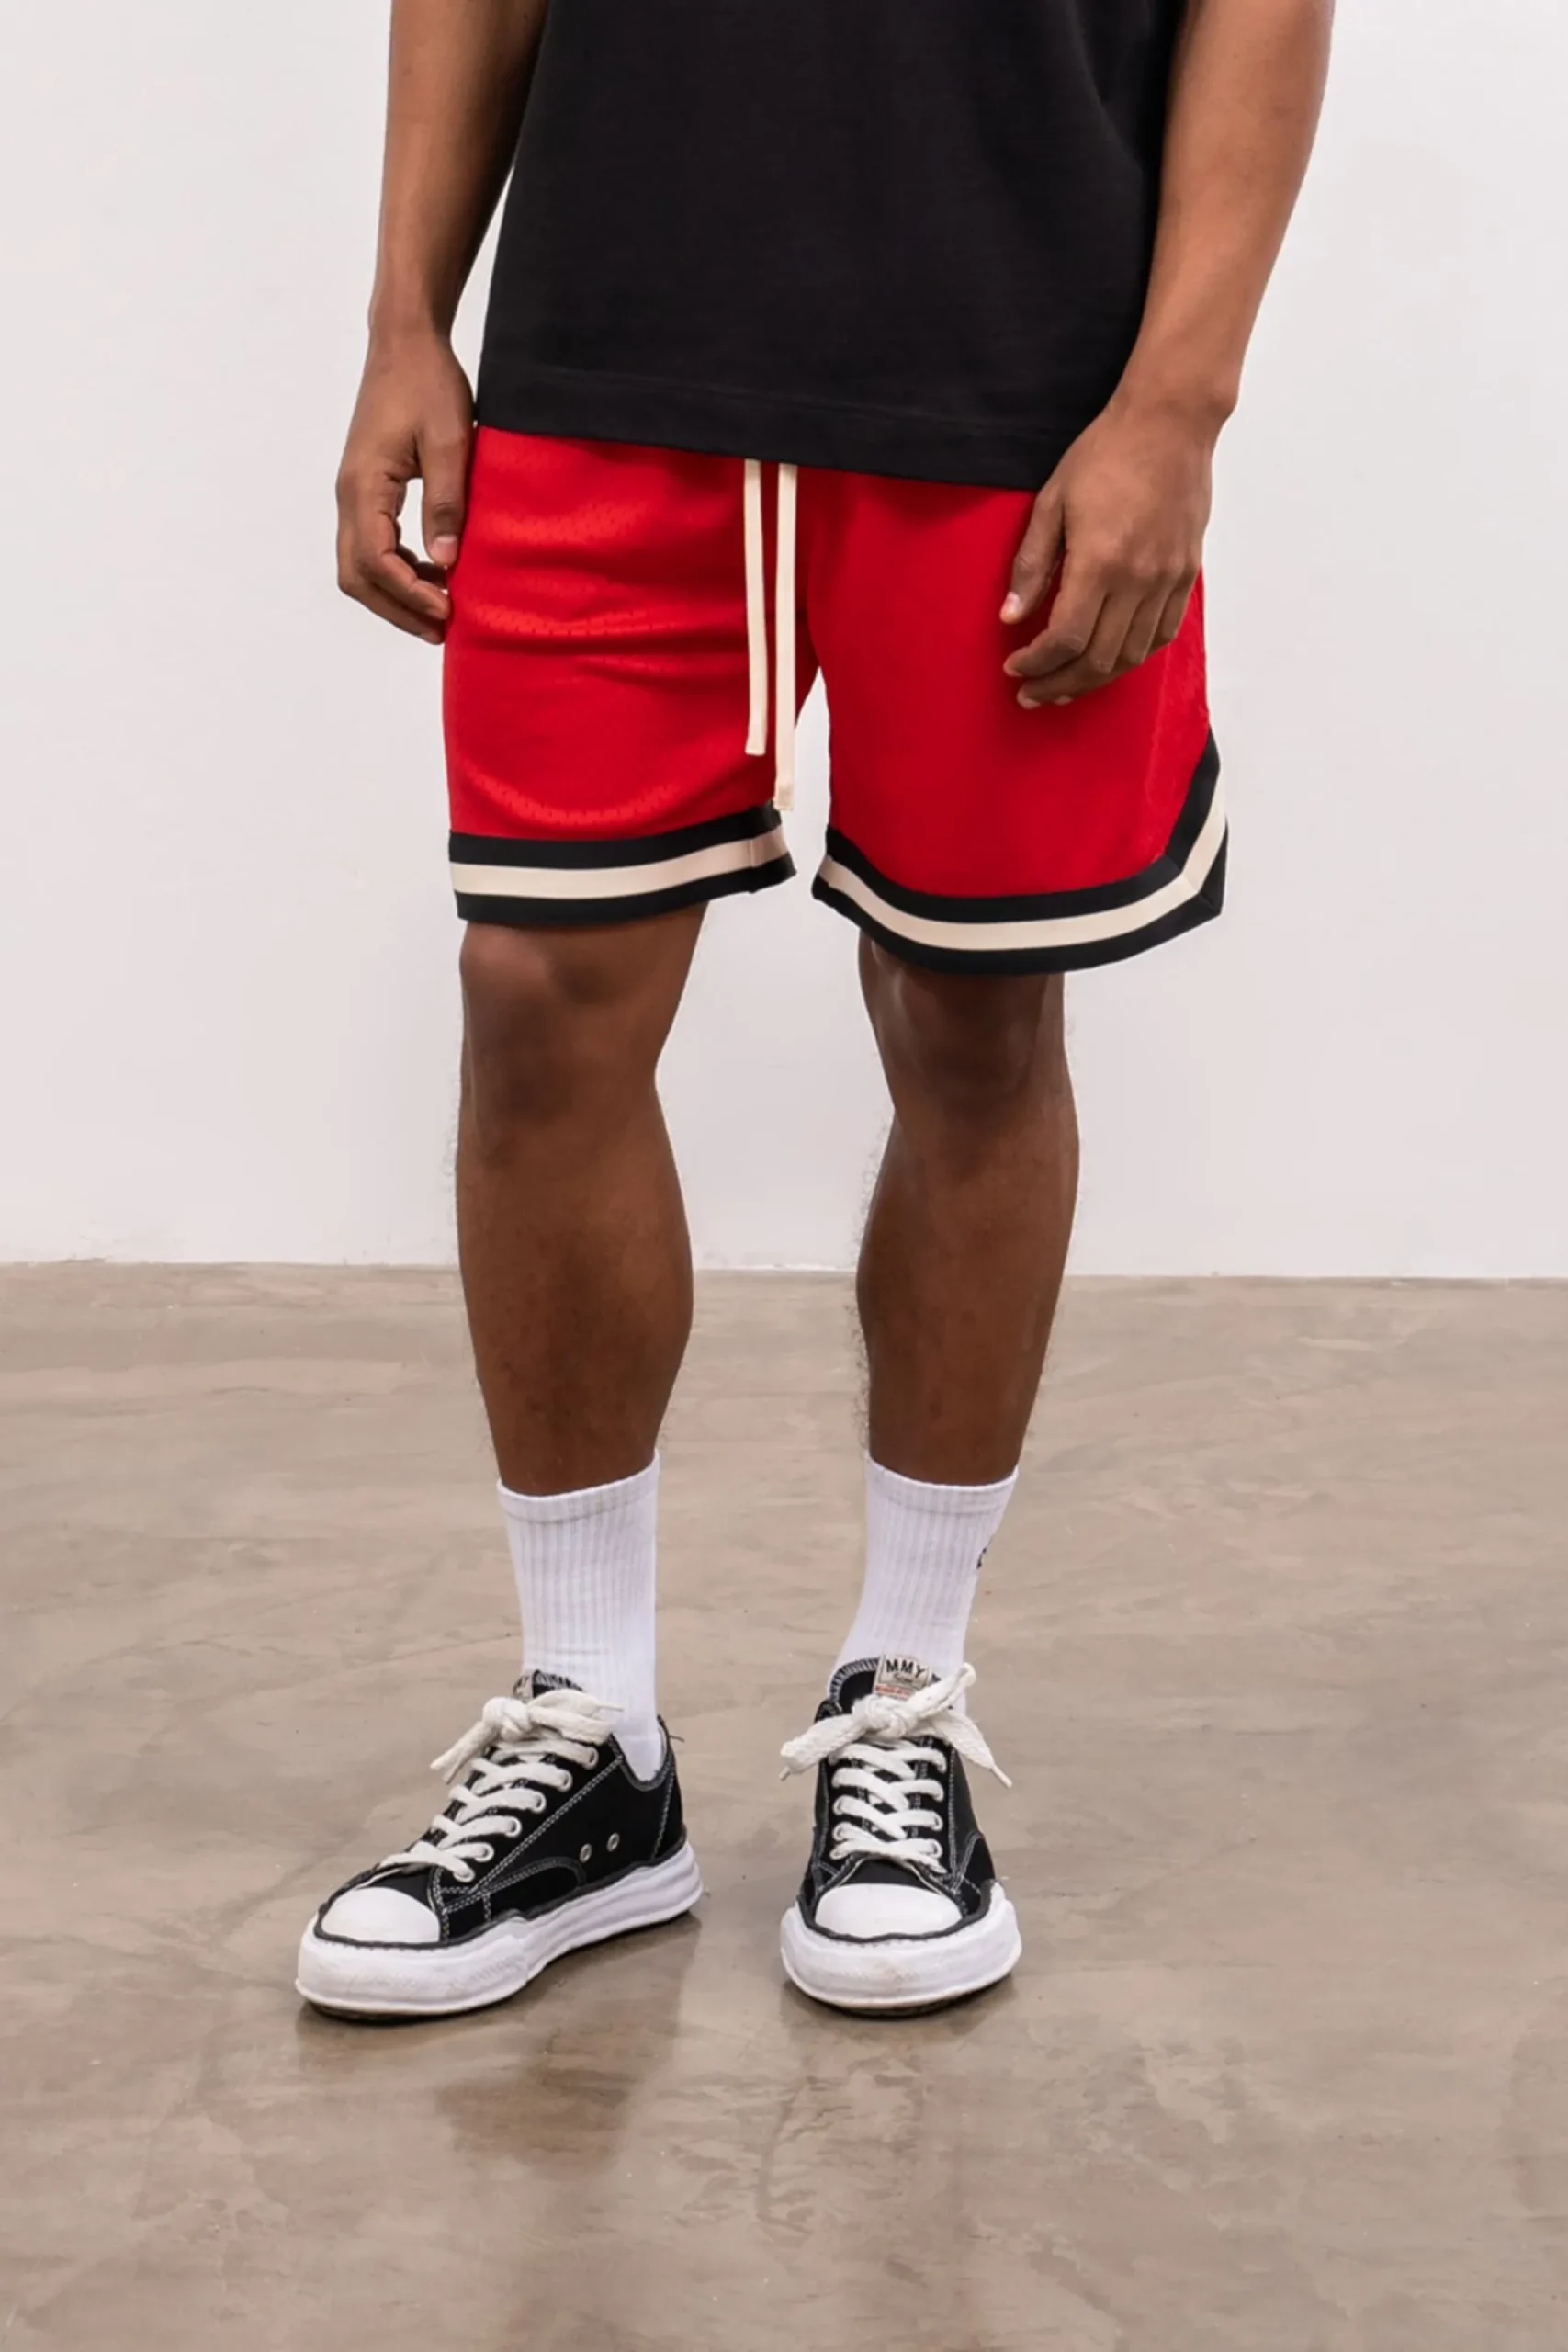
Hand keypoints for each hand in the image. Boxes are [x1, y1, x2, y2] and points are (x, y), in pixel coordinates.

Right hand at [335, 330, 474, 642]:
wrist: (405, 342)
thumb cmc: (428, 383)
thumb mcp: (449, 442)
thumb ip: (445, 503)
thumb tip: (445, 562)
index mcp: (363, 486)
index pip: (375, 561)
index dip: (410, 595)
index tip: (448, 610)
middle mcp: (348, 494)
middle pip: (357, 575)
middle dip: (397, 608)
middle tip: (442, 628)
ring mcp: (353, 493)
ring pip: (359, 565)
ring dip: (395, 593)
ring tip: (440, 608)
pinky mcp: (365, 489)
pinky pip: (369, 545)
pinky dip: (396, 569)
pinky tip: (431, 572)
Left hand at [1001, 396, 1214, 705]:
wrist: (1169, 424)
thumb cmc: (1106, 454)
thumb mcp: (1052, 503)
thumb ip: (1031, 566)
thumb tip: (1010, 616)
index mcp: (1099, 562)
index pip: (1065, 639)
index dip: (1036, 663)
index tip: (1015, 668)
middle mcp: (1138, 579)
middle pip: (1098, 659)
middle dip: (1060, 683)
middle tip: (1033, 693)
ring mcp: (1167, 579)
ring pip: (1131, 656)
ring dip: (1095, 679)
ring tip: (1065, 685)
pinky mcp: (1186, 575)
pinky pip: (1161, 635)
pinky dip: (1133, 657)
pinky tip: (1109, 661)